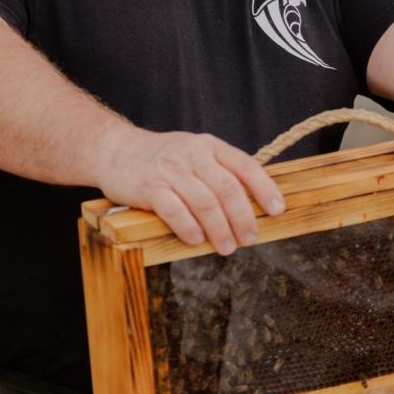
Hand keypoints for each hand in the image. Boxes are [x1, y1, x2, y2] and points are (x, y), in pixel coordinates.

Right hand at [97, 129, 286, 254]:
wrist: (116, 150)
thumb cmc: (163, 159)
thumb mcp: (196, 154)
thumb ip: (221, 172)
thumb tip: (254, 206)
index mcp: (210, 146)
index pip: (245, 166)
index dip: (265, 189)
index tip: (277, 211)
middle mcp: (193, 155)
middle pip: (227, 189)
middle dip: (243, 217)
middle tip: (249, 239)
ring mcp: (170, 171)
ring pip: (204, 202)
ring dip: (219, 228)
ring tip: (226, 247)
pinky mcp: (149, 187)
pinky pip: (173, 209)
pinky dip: (188, 227)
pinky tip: (197, 240)